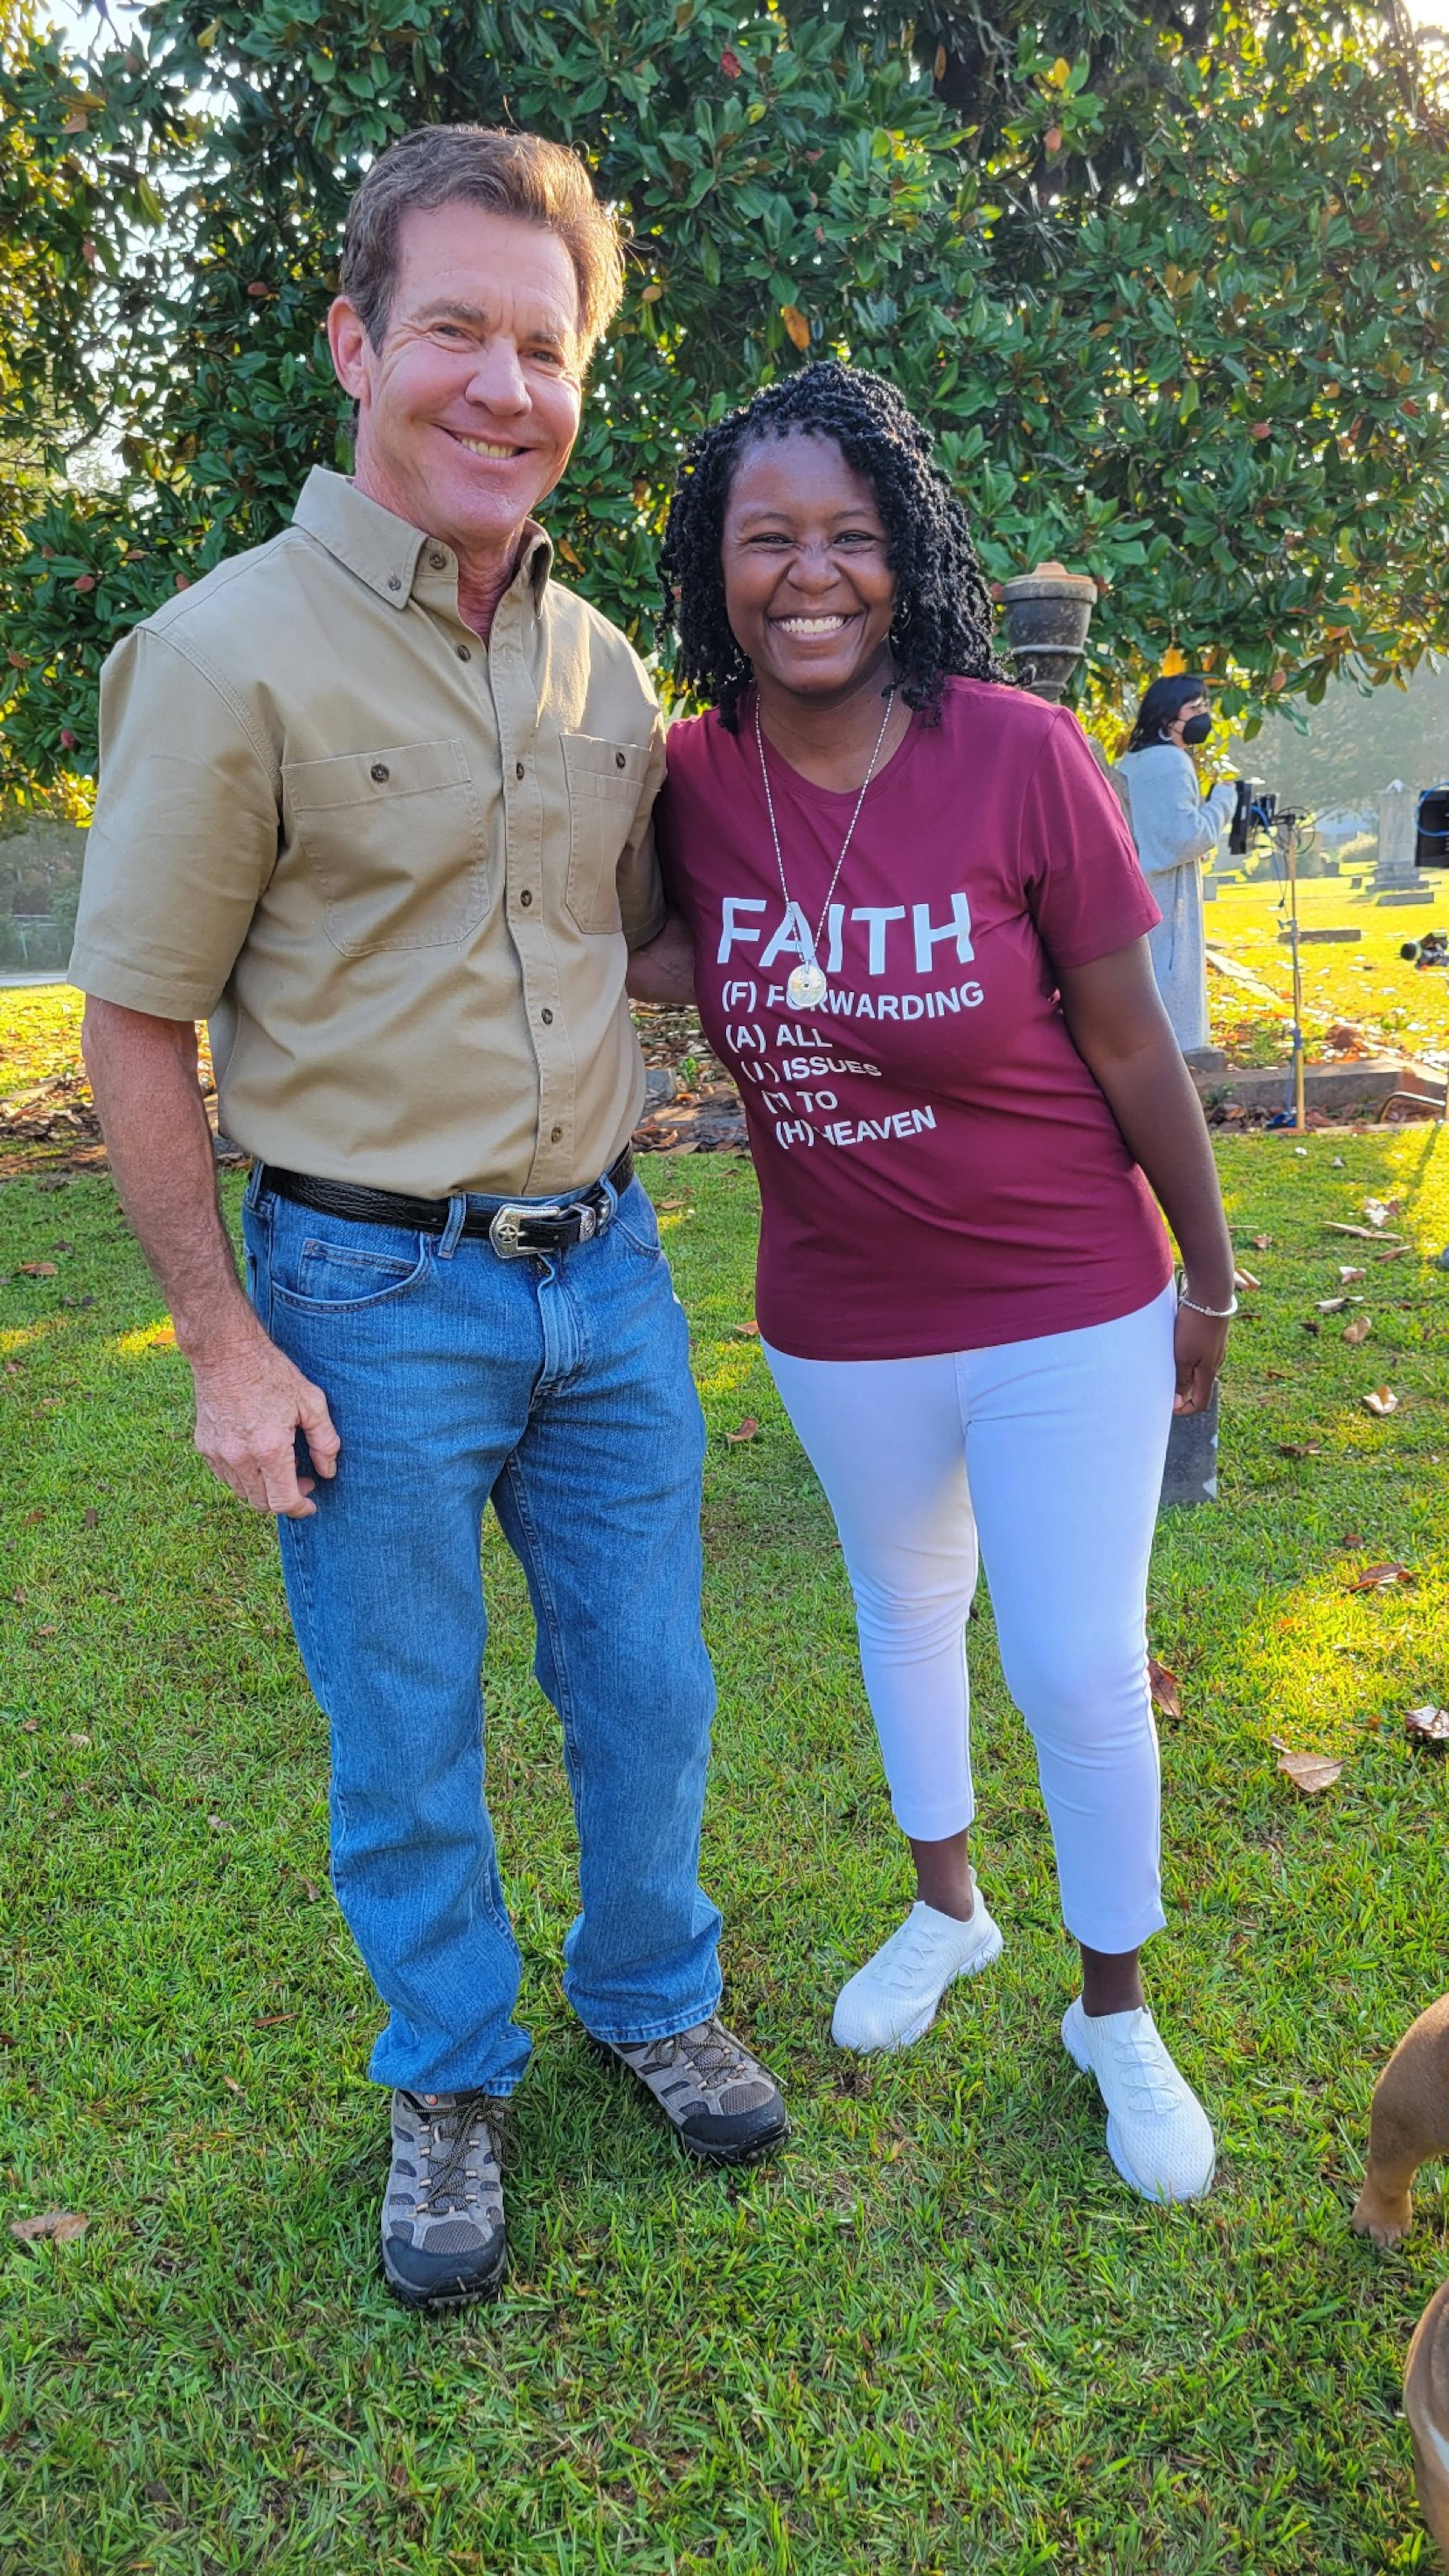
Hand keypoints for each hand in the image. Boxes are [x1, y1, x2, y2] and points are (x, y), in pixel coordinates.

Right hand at [191, 1327, 340, 1516]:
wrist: (226, 1351)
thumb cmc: (272, 1372)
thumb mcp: (311, 1401)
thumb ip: (325, 1441)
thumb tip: (328, 1471)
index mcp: (269, 1449)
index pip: (282, 1501)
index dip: (300, 1508)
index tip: (311, 1502)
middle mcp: (239, 1457)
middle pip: (261, 1503)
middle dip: (284, 1499)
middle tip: (301, 1478)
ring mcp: (218, 1453)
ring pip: (242, 1492)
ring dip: (263, 1488)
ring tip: (280, 1465)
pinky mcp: (204, 1446)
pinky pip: (225, 1476)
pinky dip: (243, 1476)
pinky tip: (256, 1455)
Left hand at [1172, 1301, 1227, 1415]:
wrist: (1210, 1294)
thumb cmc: (1195, 1326)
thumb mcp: (1183, 1356)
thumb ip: (1181, 1379)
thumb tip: (1178, 1403)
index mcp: (1209, 1371)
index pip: (1202, 1402)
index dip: (1186, 1409)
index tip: (1169, 1406)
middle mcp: (1215, 1361)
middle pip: (1199, 1385)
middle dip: (1182, 1390)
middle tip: (1163, 1384)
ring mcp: (1214, 1347)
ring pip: (1198, 1368)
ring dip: (1183, 1372)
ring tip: (1166, 1364)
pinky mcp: (1210, 1335)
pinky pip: (1198, 1353)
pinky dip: (1186, 1357)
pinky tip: (1175, 1346)